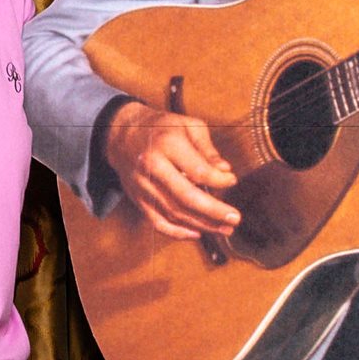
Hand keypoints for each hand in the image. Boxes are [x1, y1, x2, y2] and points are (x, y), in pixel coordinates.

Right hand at [101, 100, 239, 240]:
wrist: (123, 134)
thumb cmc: (162, 128)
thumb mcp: (188, 126)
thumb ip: (207, 149)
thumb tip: (225, 171)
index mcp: (167, 144)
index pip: (197, 170)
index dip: (218, 180)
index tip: (233, 181)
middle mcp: (153, 167)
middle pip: (186, 197)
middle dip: (214, 211)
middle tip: (235, 218)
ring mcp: (143, 186)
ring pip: (174, 213)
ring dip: (202, 225)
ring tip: (225, 229)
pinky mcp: (138, 199)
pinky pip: (158, 223)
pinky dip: (178, 232)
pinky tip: (198, 233)